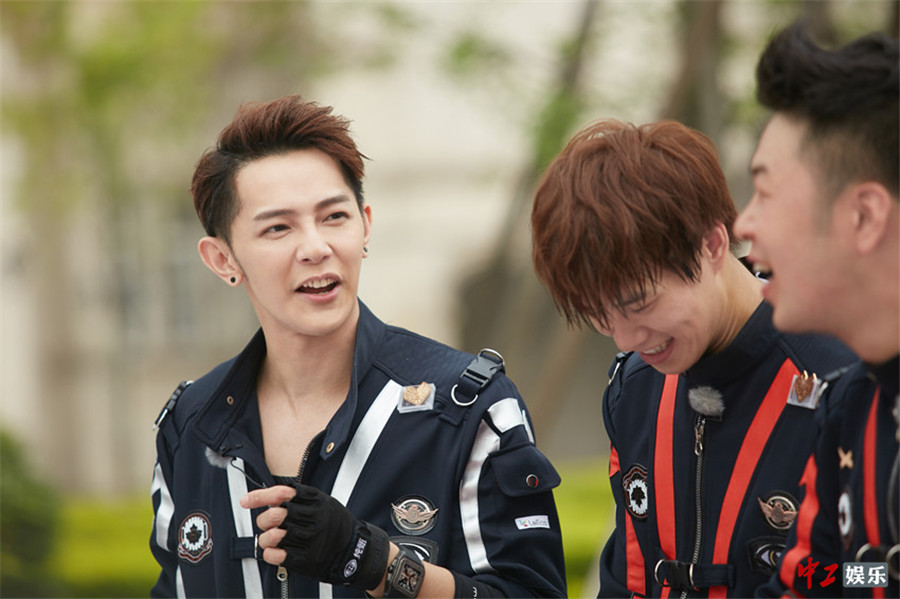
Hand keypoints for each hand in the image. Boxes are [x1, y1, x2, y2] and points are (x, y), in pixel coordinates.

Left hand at [242, 484, 388, 590]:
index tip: (246, 500)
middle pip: (275, 515)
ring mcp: (311, 540)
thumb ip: (302, 498)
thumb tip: (271, 498)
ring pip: (272, 536)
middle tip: (266, 523)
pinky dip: (269, 553)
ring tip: (269, 539)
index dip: (260, 496)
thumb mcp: (324, 502)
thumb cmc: (334, 524)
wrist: (354, 549)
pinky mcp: (307, 560)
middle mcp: (314, 520)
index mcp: (317, 502)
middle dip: (264, 519)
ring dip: (265, 538)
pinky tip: (274, 551)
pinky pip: (276, 556)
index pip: (282, 493)